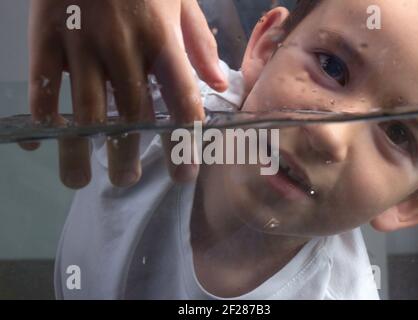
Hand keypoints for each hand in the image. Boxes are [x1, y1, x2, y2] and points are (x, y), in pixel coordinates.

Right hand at [24, 0, 227, 187]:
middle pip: (131, 114)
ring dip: (80, 150)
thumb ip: (199, 42)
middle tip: (127, 180)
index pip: (181, 101)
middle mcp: (123, 48)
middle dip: (128, 154)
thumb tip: (218, 84)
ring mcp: (81, 44)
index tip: (184, 175)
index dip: (184, 142)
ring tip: (80, 182)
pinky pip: (42, 87)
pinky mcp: (45, 38)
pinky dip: (41, 119)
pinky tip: (40, 145)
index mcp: (161, 39)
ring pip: (84, 110)